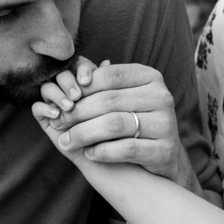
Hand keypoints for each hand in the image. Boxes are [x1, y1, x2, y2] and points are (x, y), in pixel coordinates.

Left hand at [36, 58, 192, 184]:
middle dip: (77, 113)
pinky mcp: (165, 150)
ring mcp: (166, 123)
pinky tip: (89, 153)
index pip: (109, 75)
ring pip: (115, 124)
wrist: (164, 157)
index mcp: (150, 77)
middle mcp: (161, 96)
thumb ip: (100, 84)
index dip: (81, 87)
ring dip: (84, 134)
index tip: (61, 102)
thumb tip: (74, 67)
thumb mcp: (121, 98)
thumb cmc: (134, 122)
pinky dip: (102, 151)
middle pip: (108, 100)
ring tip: (66, 142)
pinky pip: (126, 149)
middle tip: (57, 124)